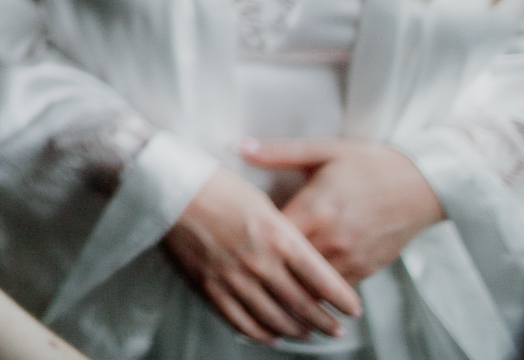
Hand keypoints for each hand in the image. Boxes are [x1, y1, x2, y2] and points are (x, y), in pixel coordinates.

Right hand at [162, 168, 362, 343]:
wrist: (170, 188)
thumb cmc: (218, 187)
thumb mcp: (262, 202)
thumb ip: (286, 235)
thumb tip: (305, 263)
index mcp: (278, 236)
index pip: (321, 279)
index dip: (342, 299)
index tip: (353, 310)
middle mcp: (260, 262)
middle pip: (302, 305)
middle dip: (325, 322)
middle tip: (336, 329)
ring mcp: (234, 278)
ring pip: (275, 319)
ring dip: (296, 331)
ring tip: (308, 335)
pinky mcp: (210, 287)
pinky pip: (241, 321)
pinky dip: (260, 333)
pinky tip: (271, 336)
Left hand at [240, 137, 445, 283]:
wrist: (424, 185)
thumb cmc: (371, 164)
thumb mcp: (324, 150)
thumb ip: (279, 152)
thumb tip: (240, 146)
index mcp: (316, 208)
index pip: (270, 236)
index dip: (249, 238)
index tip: (235, 233)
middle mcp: (331, 239)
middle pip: (286, 266)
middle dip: (265, 265)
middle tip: (244, 261)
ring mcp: (350, 259)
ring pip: (308, 285)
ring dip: (288, 283)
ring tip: (267, 278)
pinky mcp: (366, 270)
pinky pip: (333, 291)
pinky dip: (315, 290)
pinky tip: (300, 284)